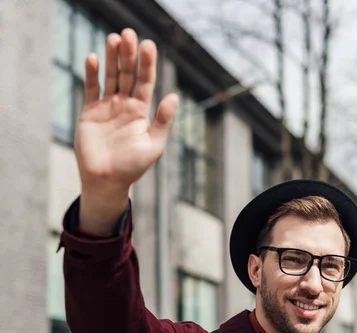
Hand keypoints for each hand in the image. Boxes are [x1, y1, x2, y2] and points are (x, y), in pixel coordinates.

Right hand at [75, 29, 177, 232]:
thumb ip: (162, 121)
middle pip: (127, 74)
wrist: (106, 181)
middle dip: (129, 54)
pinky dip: (92, 74)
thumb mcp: (153, 145)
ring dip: (112, 58)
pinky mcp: (90, 112)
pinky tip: (95, 59)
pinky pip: (91, 89)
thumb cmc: (132, 167)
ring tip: (114, 38)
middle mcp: (125, 105)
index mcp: (141, 111)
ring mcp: (107, 107)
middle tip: (129, 34)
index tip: (148, 45)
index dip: (147, 64)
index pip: (145, 81)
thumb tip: (173, 96)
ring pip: (110, 77)